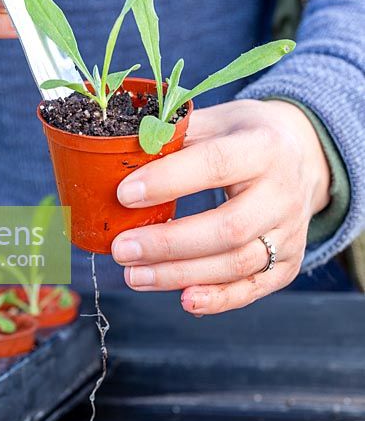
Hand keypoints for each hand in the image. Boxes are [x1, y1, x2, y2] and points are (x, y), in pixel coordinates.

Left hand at [112, 99, 330, 313]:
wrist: (301, 155)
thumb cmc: (244, 135)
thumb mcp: (217, 120)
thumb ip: (176, 135)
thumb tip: (119, 153)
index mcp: (264, 147)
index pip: (215, 164)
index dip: (168, 181)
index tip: (124, 194)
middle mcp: (284, 192)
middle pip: (228, 228)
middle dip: (168, 243)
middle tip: (122, 249)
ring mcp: (290, 231)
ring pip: (237, 263)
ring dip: (180, 275)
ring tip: (134, 275)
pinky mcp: (290, 262)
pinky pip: (253, 288)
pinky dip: (218, 299)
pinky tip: (183, 299)